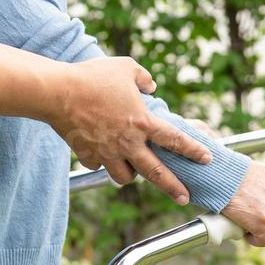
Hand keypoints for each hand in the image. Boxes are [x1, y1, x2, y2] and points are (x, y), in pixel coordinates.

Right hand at [52, 57, 212, 204]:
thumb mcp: (125, 67)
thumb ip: (143, 77)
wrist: (58, 92)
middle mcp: (128, 142)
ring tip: (133, 172)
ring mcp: (107, 152)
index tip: (206, 159)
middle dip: (173, 187)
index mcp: (142, 122)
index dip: (194, 150)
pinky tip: (101, 156)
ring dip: (131, 176)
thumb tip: (151, 86)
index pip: (175, 140)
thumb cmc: (93, 76)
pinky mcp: (87, 154)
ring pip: (124, 177)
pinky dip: (101, 163)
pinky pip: (98, 166)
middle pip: (156, 172)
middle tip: (184, 197)